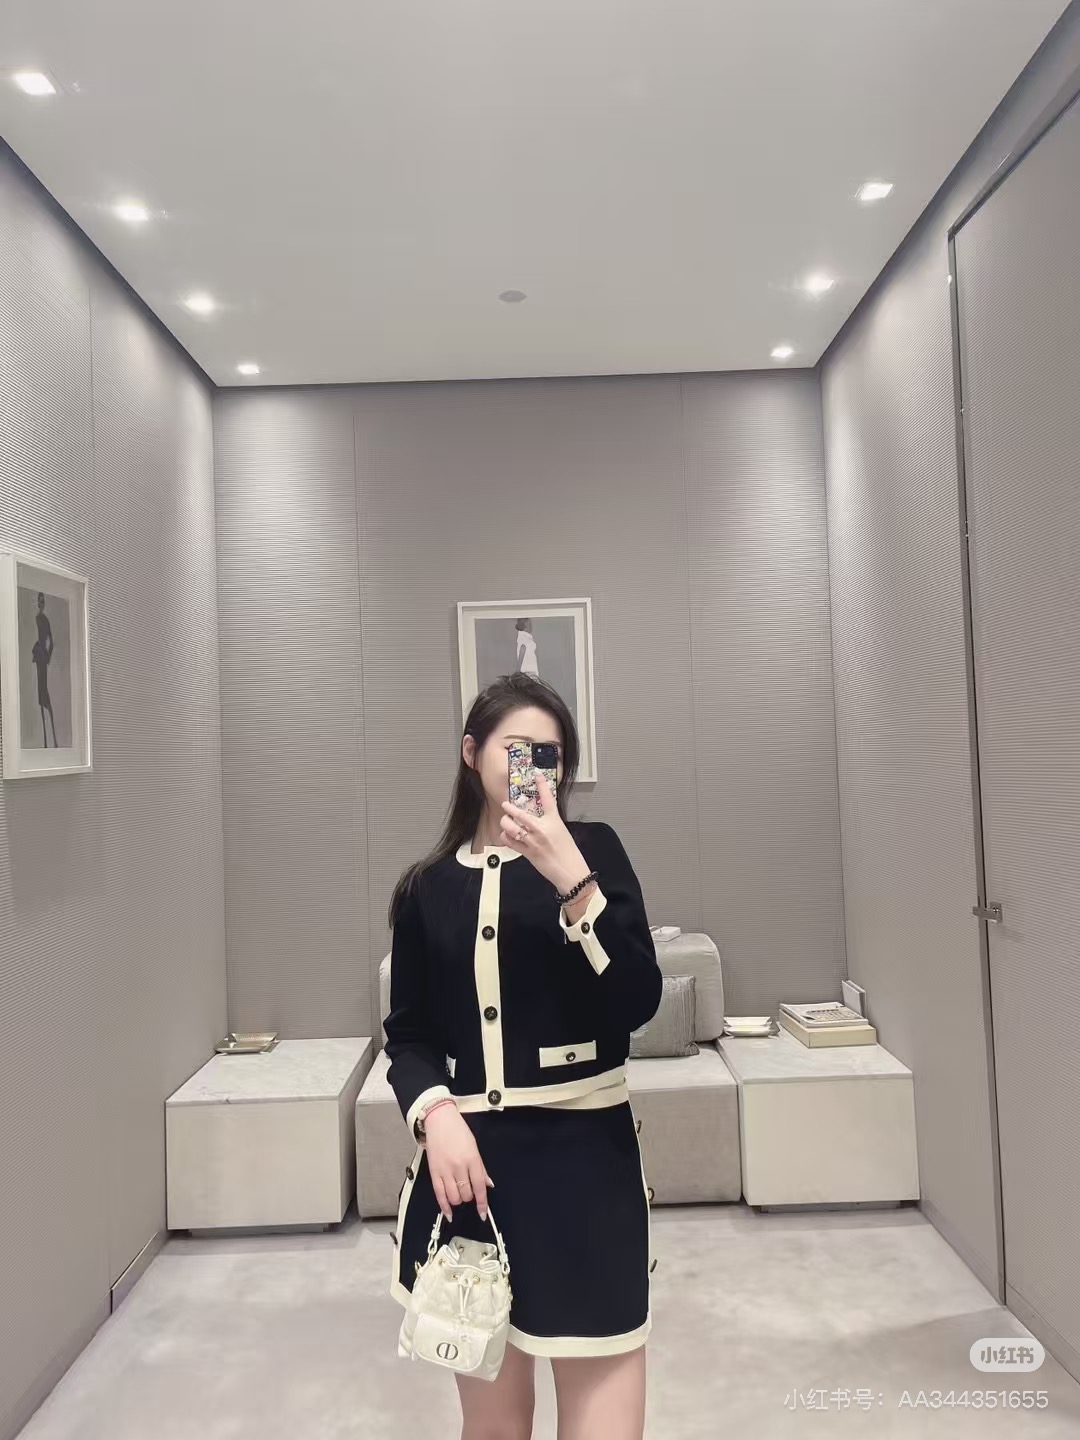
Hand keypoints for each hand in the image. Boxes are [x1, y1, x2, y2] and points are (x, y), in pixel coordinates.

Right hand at [423, 1105, 493, 1220]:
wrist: (439, 1120)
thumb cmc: (458, 1131)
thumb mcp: (474, 1147)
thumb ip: (481, 1168)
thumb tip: (488, 1184)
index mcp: (472, 1159)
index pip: (479, 1186)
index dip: (482, 1203)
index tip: (483, 1213)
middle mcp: (459, 1166)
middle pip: (466, 1194)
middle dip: (469, 1196)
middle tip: (469, 1190)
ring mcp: (445, 1170)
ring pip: (454, 1197)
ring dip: (458, 1200)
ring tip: (459, 1193)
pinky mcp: (434, 1172)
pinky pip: (439, 1194)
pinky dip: (444, 1206)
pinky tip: (448, 1213)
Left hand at [500, 770, 590, 895]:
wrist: (570, 871)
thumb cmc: (569, 853)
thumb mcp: (562, 832)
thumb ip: (550, 824)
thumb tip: (538, 819)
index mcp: (554, 821)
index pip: (548, 799)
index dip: (542, 785)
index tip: (537, 775)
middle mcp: (541, 829)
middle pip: (519, 813)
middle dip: (509, 808)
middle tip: (506, 805)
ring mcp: (533, 841)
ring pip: (511, 827)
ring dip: (505, 823)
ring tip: (505, 821)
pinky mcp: (527, 852)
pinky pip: (510, 841)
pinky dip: (506, 837)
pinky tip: (507, 835)